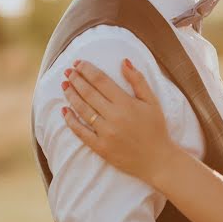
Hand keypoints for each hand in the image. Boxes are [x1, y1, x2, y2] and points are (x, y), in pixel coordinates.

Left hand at [61, 58, 176, 183]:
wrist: (158, 160)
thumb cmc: (156, 129)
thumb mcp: (152, 102)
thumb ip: (138, 80)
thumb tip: (124, 61)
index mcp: (126, 103)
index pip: (101, 80)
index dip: (87, 70)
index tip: (79, 63)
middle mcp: (114, 116)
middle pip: (88, 93)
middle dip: (76, 79)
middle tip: (68, 71)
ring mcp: (105, 133)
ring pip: (82, 109)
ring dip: (71, 95)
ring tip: (65, 86)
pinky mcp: (100, 147)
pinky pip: (80, 132)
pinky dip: (71, 120)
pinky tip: (64, 110)